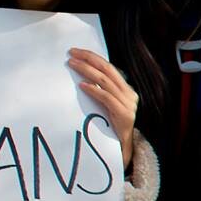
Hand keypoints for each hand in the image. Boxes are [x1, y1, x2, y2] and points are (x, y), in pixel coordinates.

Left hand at [69, 49, 138, 170]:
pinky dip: (93, 89)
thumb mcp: (108, 106)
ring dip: (86, 71)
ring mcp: (127, 104)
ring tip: (72, 65)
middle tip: (71, 53)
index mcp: (126, 89)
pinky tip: (81, 85)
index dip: (92, 57)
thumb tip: (83, 76)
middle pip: (107, 70)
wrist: (122, 148)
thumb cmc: (111, 126)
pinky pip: (106, 98)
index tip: (76, 52)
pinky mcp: (123, 114)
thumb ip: (102, 92)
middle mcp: (129, 94)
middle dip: (88, 59)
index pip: (109, 67)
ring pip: (105, 81)